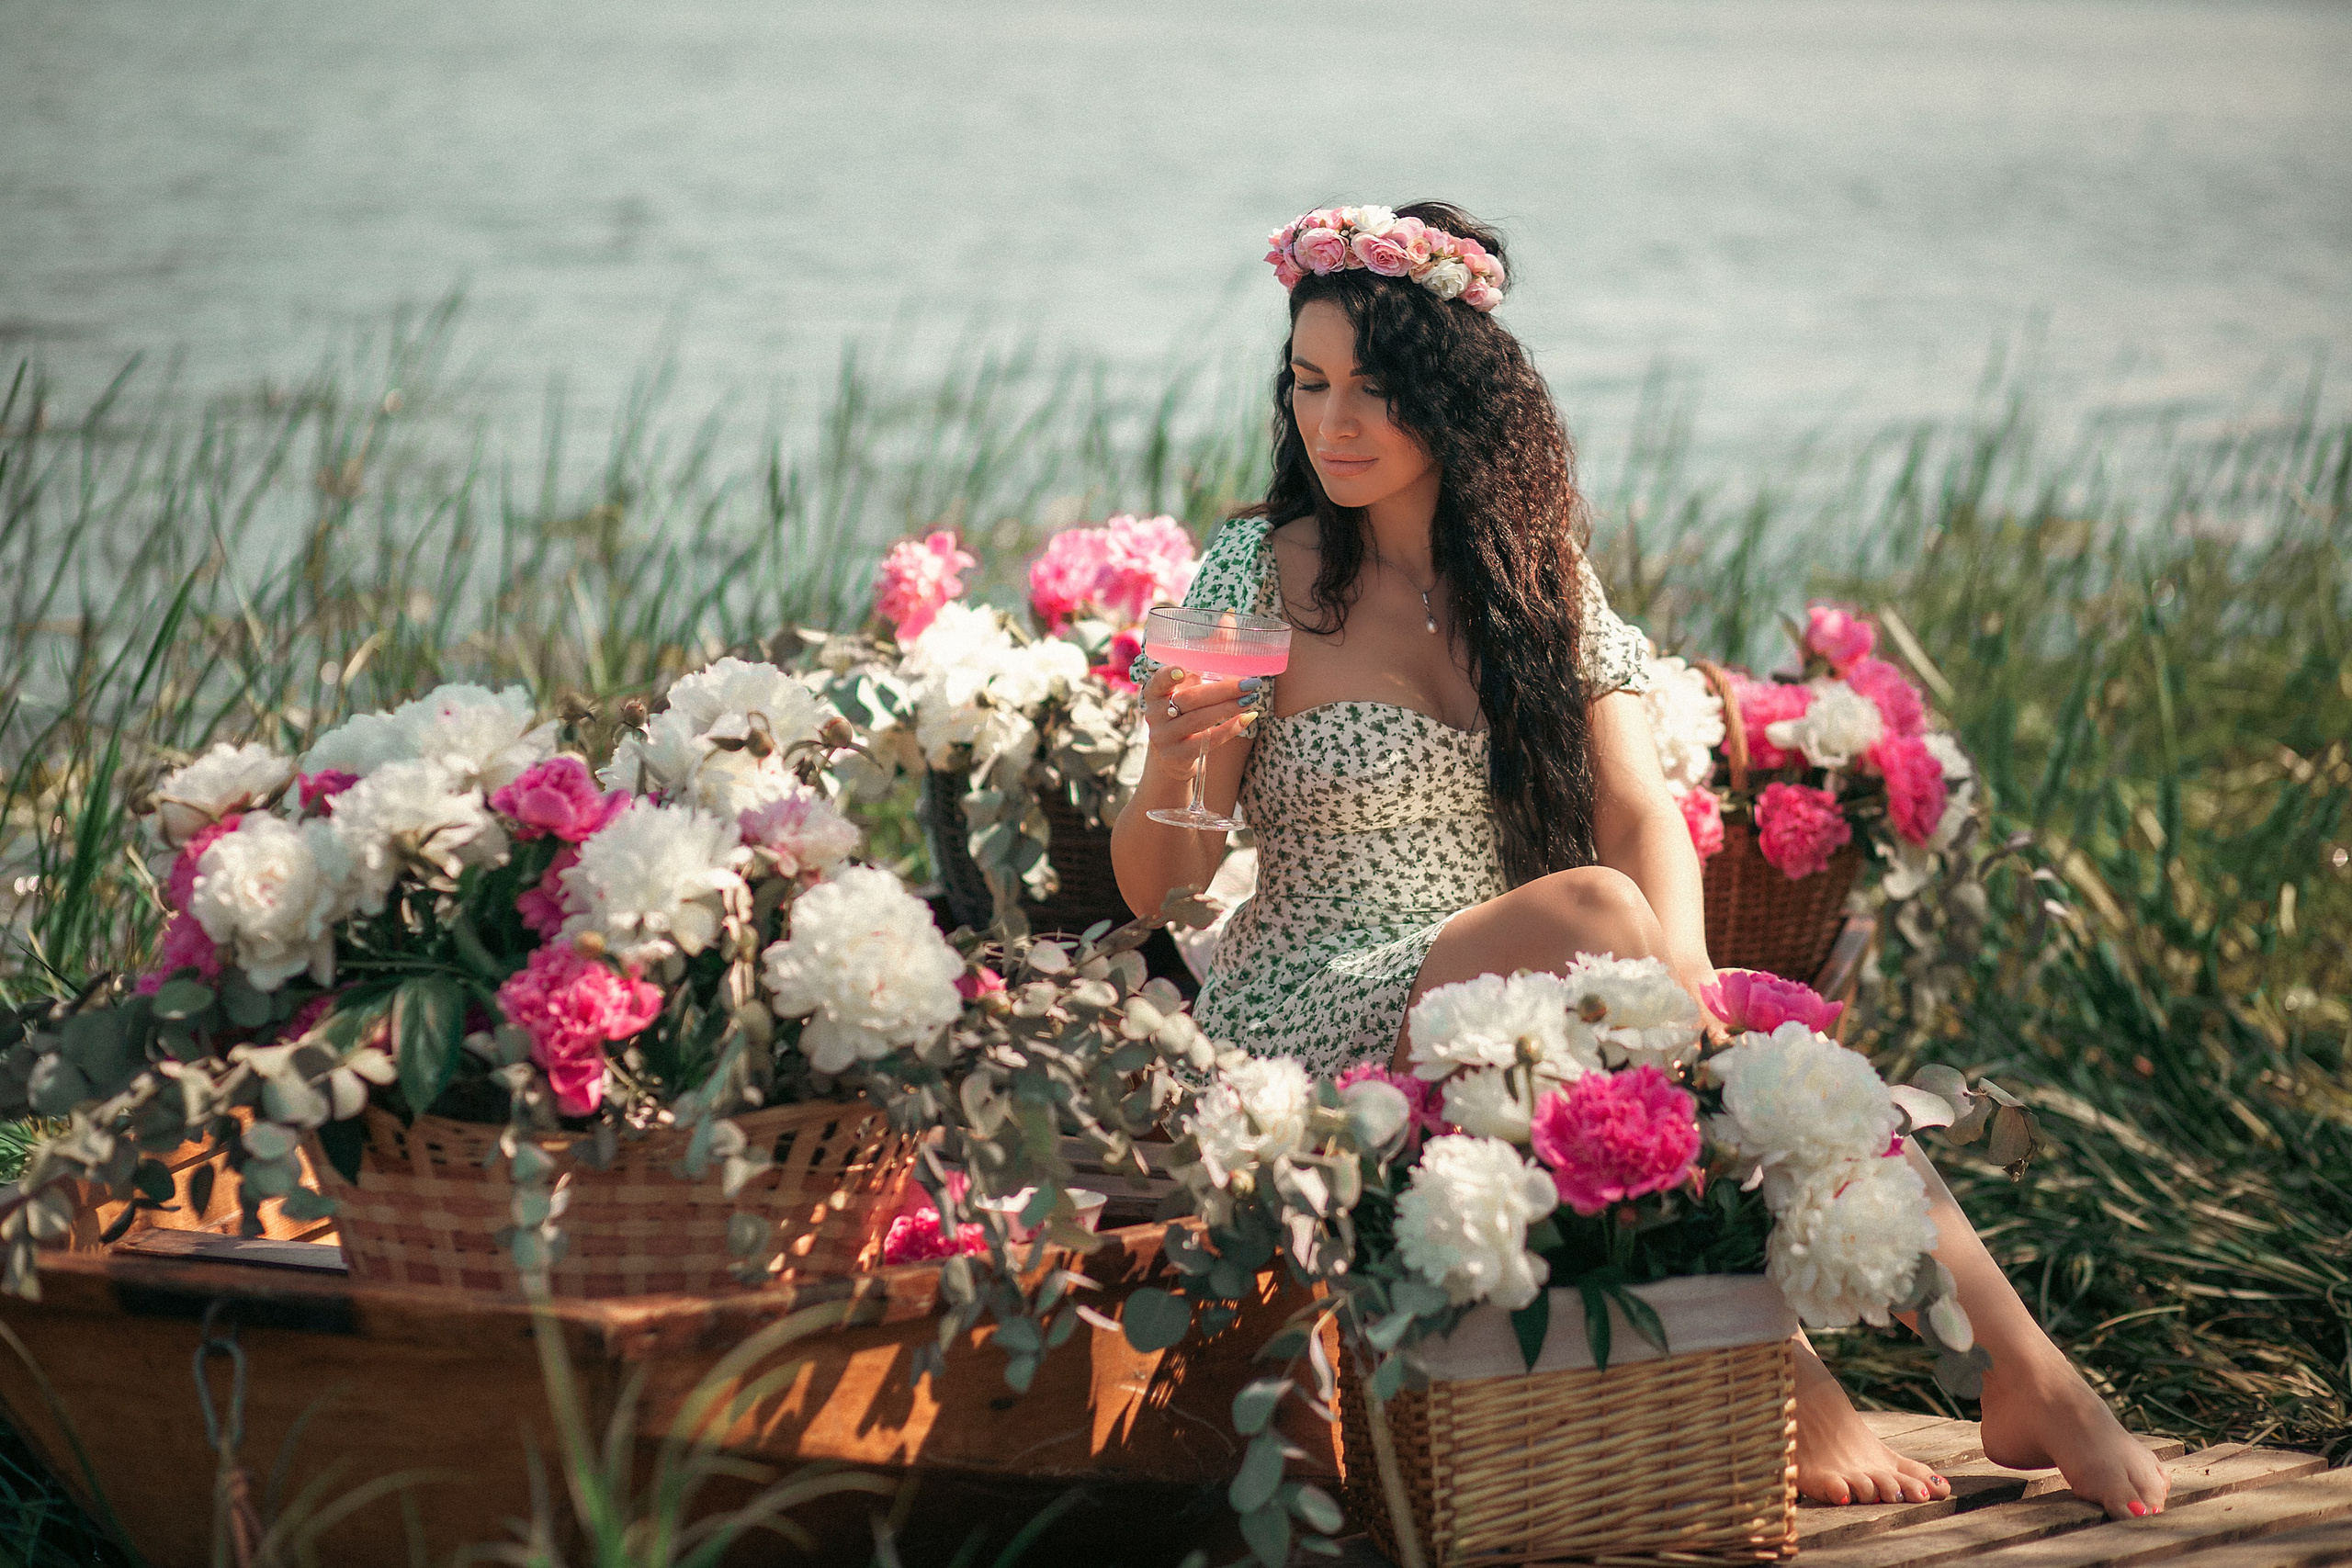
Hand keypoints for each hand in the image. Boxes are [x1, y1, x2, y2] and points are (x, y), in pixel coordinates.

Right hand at [1140, 663, 1263, 777]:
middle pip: (1190, 700)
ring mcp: (1164, 737)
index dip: (1168, 676)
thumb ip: (1207, 653)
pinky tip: (1247, 718)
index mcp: (1154, 692)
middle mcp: (1154, 714)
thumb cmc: (1187, 708)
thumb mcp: (1190, 684)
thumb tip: (1227, 622)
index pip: (1158, 682)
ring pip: (1199, 720)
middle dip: (1222, 690)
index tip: (1183, 670)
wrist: (1175, 753)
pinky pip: (1207, 742)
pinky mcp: (1176, 756)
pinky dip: (1229, 729)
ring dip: (1228, 708)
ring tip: (1251, 699)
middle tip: (1250, 684)